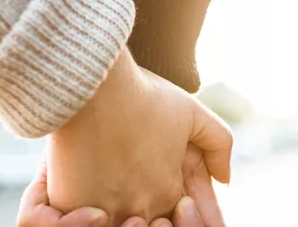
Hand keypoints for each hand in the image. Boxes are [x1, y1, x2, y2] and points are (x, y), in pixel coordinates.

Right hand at [46, 47, 232, 225]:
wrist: (96, 84)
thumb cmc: (142, 94)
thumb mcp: (193, 113)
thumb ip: (218, 145)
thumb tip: (225, 179)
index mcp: (169, 191)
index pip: (175, 219)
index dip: (170, 213)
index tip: (156, 188)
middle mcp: (141, 207)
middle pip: (145, 225)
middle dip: (142, 217)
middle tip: (132, 199)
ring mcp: (106, 209)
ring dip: (114, 219)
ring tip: (108, 201)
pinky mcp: (71, 203)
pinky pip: (77, 223)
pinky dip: (80, 218)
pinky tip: (83, 203)